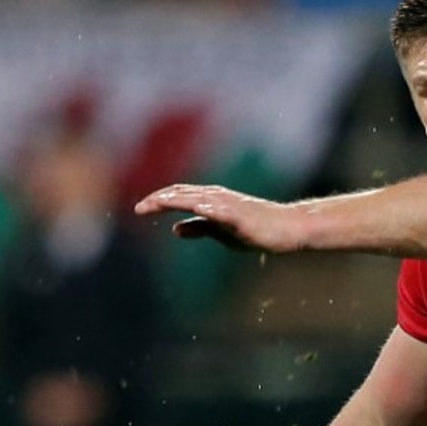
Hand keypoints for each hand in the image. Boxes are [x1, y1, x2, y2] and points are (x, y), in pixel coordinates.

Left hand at [134, 184, 304, 252]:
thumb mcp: (222, 231)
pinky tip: (197, 209)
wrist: (288, 228)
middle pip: (182, 194)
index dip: (158, 200)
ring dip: (177, 200)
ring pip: (198, 199)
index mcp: (211, 200)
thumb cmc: (257, 229)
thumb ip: (200, 228)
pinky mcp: (243, 217)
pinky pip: (223, 211)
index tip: (139, 209)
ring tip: (157, 203)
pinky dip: (209, 208)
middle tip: (138, 209)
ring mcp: (230, 206)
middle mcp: (217, 197)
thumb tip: (175, 229)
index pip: (179, 195)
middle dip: (159, 200)